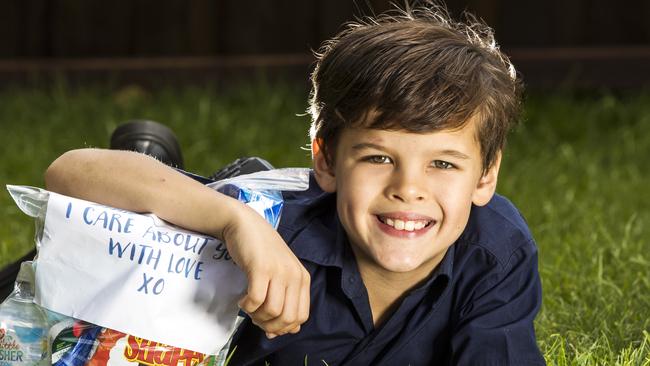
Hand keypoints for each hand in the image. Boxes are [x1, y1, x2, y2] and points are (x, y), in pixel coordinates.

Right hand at [222, 203, 310, 337]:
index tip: (268, 325)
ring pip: (273, 311)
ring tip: (248, 308)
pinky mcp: (261, 268)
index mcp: (302, 278)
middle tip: (256, 318)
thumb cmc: (260, 251)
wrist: (244, 224)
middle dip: (270, 325)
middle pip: (288, 318)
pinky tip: (242, 300)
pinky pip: (256, 300)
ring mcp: (279, 271)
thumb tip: (283, 332)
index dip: (284, 327)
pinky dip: (247, 306)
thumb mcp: (279, 274)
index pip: (301, 316)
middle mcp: (294, 275)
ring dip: (257, 316)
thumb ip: (285, 299)